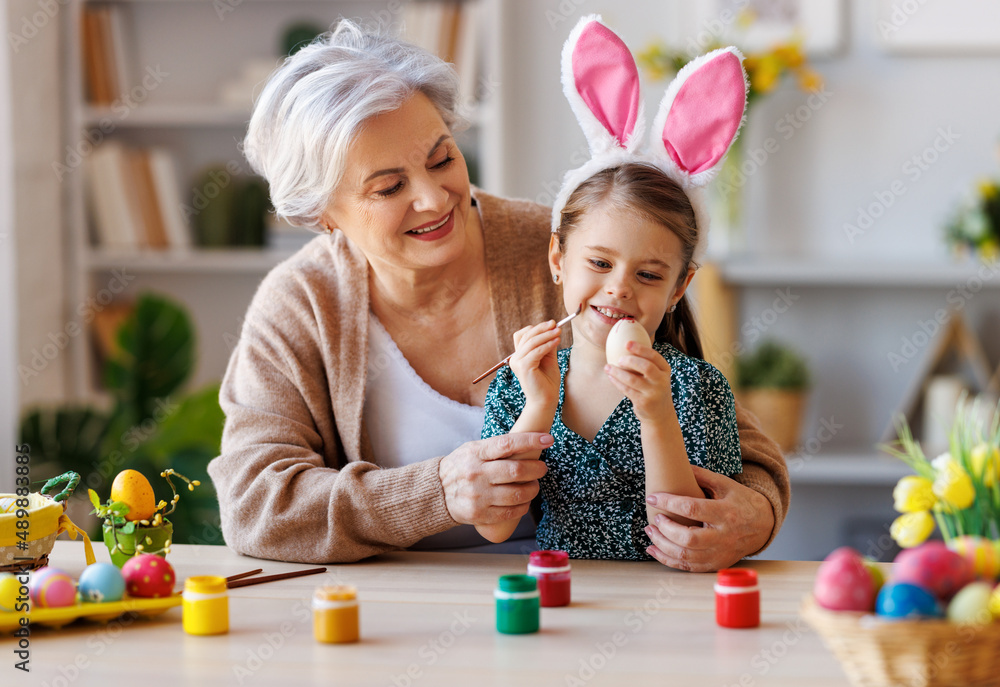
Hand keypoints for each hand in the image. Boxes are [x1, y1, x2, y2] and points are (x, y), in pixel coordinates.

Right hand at [439, 433, 551, 525]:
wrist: (437, 492)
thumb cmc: (461, 466)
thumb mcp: (472, 449)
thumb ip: (495, 446)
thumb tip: (529, 439)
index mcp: (476, 453)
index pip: (507, 444)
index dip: (530, 440)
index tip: (548, 439)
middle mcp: (477, 474)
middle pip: (516, 471)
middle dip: (537, 469)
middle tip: (542, 468)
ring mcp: (478, 496)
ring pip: (517, 494)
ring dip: (533, 489)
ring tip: (534, 486)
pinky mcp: (479, 514)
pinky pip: (510, 512)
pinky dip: (523, 506)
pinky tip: (524, 501)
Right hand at [508, 320, 560, 408]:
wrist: (546, 400)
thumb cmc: (547, 382)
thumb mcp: (548, 359)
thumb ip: (547, 346)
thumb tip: (552, 329)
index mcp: (519, 356)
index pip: (522, 335)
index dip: (536, 328)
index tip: (551, 324)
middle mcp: (515, 358)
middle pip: (527, 336)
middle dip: (542, 328)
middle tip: (555, 324)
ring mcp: (517, 363)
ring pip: (531, 342)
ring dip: (546, 335)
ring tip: (559, 332)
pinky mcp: (524, 367)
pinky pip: (536, 351)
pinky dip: (547, 345)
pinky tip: (557, 341)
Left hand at [604, 340, 673, 423]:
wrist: (660, 413)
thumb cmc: (653, 387)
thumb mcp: (656, 374)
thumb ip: (646, 362)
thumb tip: (625, 343)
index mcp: (665, 370)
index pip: (654, 356)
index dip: (640, 348)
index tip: (627, 343)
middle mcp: (662, 381)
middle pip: (646, 367)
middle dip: (630, 360)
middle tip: (619, 359)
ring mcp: (653, 393)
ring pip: (633, 380)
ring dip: (618, 372)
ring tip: (608, 367)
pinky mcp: (643, 402)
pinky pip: (627, 390)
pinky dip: (617, 382)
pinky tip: (611, 376)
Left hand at [642, 465, 774, 571]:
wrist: (764, 525)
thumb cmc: (742, 501)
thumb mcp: (726, 484)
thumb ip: (702, 476)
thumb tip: (678, 464)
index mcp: (725, 513)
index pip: (692, 509)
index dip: (669, 503)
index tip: (652, 497)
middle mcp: (723, 537)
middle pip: (688, 538)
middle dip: (665, 529)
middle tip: (655, 517)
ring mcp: (720, 553)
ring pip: (686, 556)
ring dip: (662, 545)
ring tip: (650, 532)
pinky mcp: (715, 564)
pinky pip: (688, 567)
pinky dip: (668, 560)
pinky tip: (654, 549)